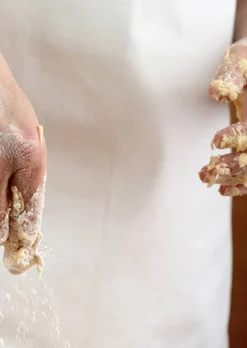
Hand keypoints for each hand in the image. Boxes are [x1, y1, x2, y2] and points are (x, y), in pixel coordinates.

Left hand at [199, 39, 246, 195]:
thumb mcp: (242, 58)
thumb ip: (231, 73)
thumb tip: (216, 92)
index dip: (237, 138)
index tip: (215, 141)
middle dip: (232, 166)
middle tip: (206, 171)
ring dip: (232, 177)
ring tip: (205, 177)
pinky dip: (242, 183)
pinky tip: (222, 189)